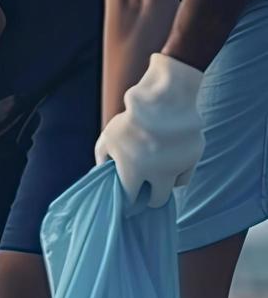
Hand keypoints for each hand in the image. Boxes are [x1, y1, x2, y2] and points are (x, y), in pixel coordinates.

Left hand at [95, 53, 204, 207]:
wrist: (165, 97)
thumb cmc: (131, 118)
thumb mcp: (108, 137)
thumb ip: (102, 158)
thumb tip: (102, 173)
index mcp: (133, 173)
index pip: (130, 200)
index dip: (128, 200)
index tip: (128, 197)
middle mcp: (158, 174)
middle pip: (156, 201)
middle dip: (149, 198)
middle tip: (146, 189)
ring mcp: (178, 165)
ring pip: (174, 187)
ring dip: (166, 183)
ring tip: (159, 170)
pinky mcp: (195, 155)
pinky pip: (186, 173)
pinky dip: (179, 171)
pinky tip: (171, 161)